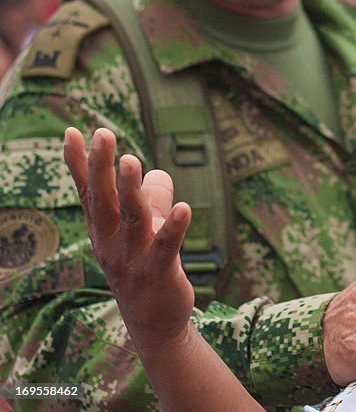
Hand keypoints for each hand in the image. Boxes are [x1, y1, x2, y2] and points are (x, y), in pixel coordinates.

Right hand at [63, 127, 194, 349]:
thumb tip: (158, 172)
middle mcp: (112, 242)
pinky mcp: (159, 273)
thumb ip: (149, 200)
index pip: (88, 192)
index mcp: (104, 230)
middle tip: (102, 134)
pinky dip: (174, 227)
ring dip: (130, 189)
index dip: (80, 163)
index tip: (71, 132)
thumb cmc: (146, 269)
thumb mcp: (144, 232)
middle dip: (101, 166)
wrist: (153, 324)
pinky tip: (184, 208)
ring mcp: (134, 258)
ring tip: (131, 161)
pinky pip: (167, 247)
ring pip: (132, 219)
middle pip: (104, 200)